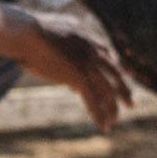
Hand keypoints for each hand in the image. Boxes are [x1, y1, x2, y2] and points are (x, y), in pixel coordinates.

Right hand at [0, 1, 132, 130]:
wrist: (26, 33)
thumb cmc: (30, 31)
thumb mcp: (54, 32)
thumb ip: (66, 40)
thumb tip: (71, 46)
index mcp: (87, 37)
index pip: (108, 54)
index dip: (117, 68)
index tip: (124, 78)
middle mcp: (92, 50)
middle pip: (114, 74)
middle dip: (124, 90)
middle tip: (130, 103)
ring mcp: (87, 64)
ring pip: (107, 90)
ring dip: (112, 107)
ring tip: (114, 120)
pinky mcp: (78, 77)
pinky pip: (93, 100)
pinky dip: (99, 114)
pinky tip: (103, 126)